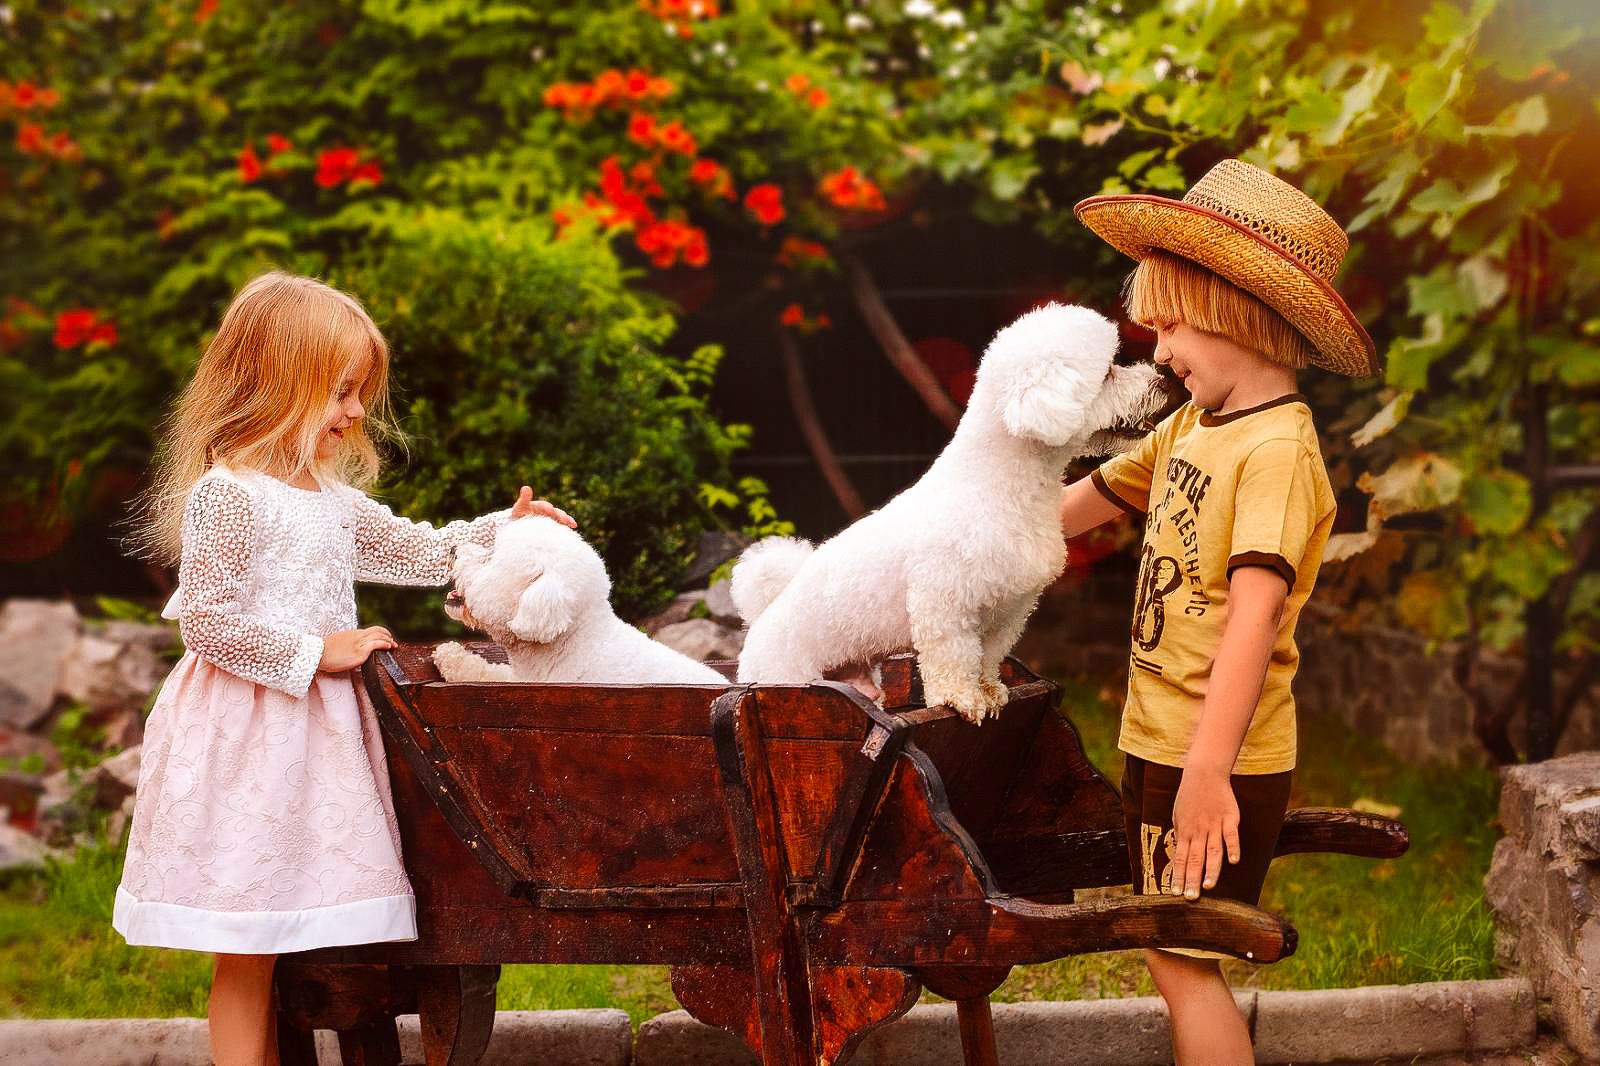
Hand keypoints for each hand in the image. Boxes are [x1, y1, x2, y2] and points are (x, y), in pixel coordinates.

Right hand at [319, 627, 396, 672]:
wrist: (318, 654)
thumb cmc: (324, 651)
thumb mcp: (338, 641)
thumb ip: (348, 642)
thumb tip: (352, 647)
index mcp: (353, 633)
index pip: (372, 630)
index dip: (381, 633)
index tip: (386, 638)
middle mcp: (358, 636)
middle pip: (378, 631)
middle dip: (387, 635)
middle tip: (392, 641)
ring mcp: (360, 644)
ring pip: (379, 636)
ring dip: (389, 640)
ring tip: (392, 645)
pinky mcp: (360, 653)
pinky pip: (376, 644)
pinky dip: (385, 644)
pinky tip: (388, 647)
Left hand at [510, 486, 576, 527]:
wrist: (522, 524)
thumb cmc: (520, 514)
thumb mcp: (520, 507)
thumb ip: (524, 498)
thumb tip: (525, 487)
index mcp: (539, 506)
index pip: (544, 506)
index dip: (547, 508)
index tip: (550, 509)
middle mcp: (548, 511)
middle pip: (556, 512)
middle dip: (560, 515)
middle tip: (564, 519)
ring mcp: (552, 518)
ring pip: (561, 518)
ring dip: (567, 520)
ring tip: (573, 524)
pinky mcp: (555, 525)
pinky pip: (562, 525)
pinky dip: (568, 526)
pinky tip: (573, 528)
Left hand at [1168, 767, 1240, 900]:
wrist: (1204, 773)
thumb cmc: (1189, 796)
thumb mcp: (1178, 816)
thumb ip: (1181, 836)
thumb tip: (1179, 854)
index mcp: (1185, 832)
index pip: (1180, 859)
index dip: (1178, 877)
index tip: (1176, 894)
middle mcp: (1198, 831)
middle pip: (1195, 859)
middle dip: (1192, 879)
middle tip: (1190, 897)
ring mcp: (1214, 825)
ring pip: (1212, 851)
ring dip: (1211, 869)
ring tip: (1209, 887)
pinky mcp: (1229, 818)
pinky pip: (1231, 834)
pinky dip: (1232, 847)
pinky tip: (1233, 861)